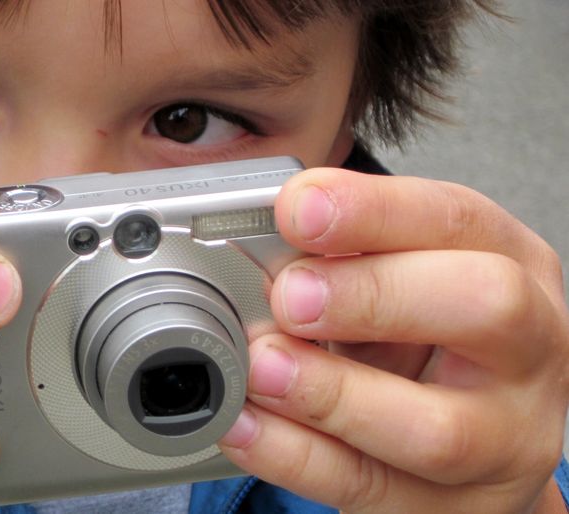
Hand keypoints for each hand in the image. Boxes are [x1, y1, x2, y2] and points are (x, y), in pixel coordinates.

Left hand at [219, 168, 568, 512]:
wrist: (473, 446)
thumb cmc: (426, 342)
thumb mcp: (400, 280)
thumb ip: (344, 255)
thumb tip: (259, 235)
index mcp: (512, 267)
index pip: (457, 220)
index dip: (373, 210)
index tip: (297, 208)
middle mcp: (528, 350)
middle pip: (484, 307)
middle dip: (374, 294)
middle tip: (290, 295)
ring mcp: (503, 441)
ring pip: (435, 428)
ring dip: (331, 392)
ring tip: (262, 366)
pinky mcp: (452, 509)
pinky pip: (368, 487)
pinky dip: (293, 455)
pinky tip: (243, 424)